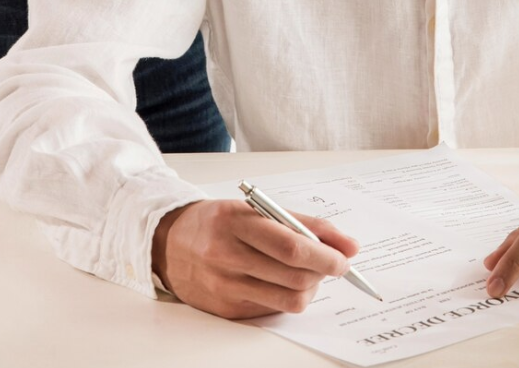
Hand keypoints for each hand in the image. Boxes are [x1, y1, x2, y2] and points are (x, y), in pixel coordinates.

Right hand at [151, 199, 359, 318]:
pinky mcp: (226, 310)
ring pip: (289, 299)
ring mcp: (225, 287)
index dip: (325, 254)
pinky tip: (282, 281)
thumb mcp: (254, 208)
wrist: (170, 243)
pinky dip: (288, 296)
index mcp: (236, 222)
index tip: (346, 256)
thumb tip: (347, 245)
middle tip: (332, 263)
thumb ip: (300, 223)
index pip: (291, 245)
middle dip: (324, 271)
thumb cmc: (218, 221)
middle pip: (294, 276)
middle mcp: (227, 256)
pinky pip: (273, 309)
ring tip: (308, 272)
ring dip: (310, 286)